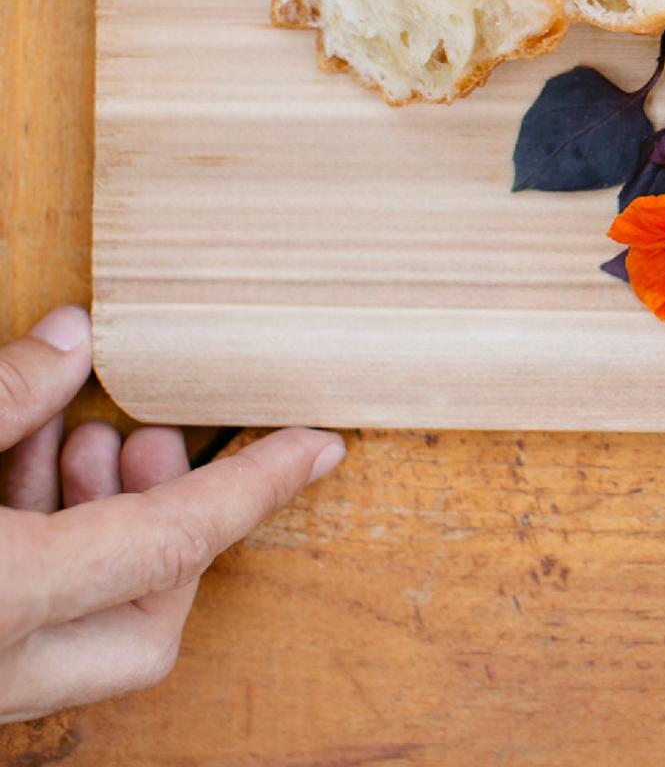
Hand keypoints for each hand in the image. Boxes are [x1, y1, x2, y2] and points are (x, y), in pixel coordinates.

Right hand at [0, 307, 344, 721]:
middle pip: (142, 630)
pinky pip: (29, 636)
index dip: (252, 486)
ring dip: (97, 539)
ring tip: (82, 442)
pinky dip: (48, 565)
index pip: (170, 543)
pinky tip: (20, 481)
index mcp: (3, 603)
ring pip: (79, 640)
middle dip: (167, 526)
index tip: (319, 445)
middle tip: (149, 436)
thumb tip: (79, 340)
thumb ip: (5, 397)